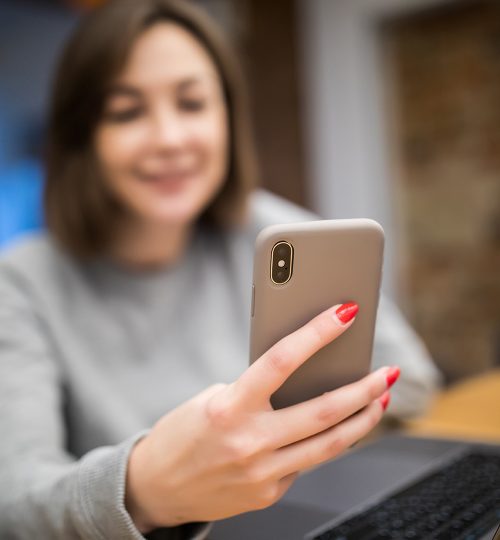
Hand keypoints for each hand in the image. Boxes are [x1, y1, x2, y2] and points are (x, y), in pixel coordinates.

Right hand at [125, 303, 399, 531]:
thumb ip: (257, 390)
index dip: (318, 333)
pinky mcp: (269, 494)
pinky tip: (332, 428)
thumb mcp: (212, 399)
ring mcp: (263, 474)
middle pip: (324, 411)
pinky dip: (324, 440)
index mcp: (229, 408)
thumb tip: (302, 378)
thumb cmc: (182, 432)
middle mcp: (250, 443)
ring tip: (380, 397)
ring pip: (330, 444)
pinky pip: (306, 462)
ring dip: (363, 419)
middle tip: (387, 371)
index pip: (283, 361)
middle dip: (364, 388)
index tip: (345, 312)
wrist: (155, 489)